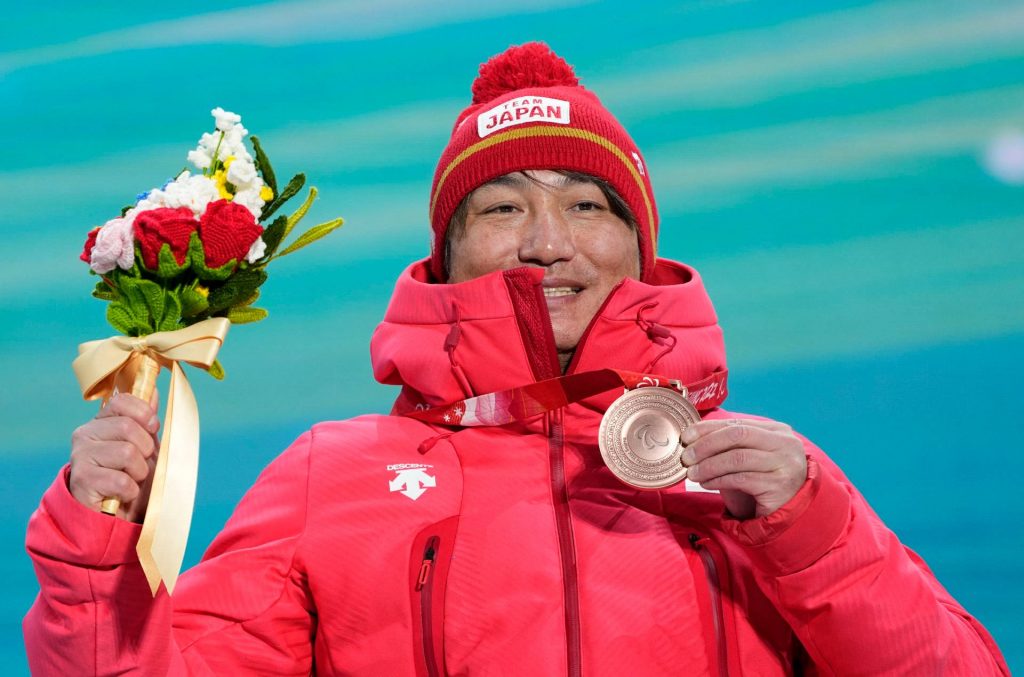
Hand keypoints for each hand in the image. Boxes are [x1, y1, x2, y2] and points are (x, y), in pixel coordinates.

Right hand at [69, 393, 159, 522]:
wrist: (113, 514)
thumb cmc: (131, 475)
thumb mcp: (144, 445)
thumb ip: (146, 419)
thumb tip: (154, 391)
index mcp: (101, 421)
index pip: (122, 401)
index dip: (144, 413)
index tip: (152, 427)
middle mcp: (85, 435)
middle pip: (128, 427)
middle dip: (146, 449)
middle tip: (140, 464)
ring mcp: (80, 456)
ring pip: (127, 453)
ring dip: (139, 472)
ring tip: (132, 480)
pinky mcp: (82, 480)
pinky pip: (121, 480)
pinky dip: (130, 490)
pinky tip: (122, 493)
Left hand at [680, 419, 806, 519]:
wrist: (789, 510)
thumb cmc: (763, 479)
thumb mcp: (750, 456)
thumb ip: (730, 444)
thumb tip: (692, 438)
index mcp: (777, 430)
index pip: (737, 424)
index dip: (708, 428)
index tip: (686, 436)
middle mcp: (785, 444)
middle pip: (737, 435)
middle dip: (706, 445)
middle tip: (686, 456)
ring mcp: (785, 464)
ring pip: (737, 458)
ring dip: (709, 465)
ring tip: (692, 473)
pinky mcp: (779, 486)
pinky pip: (741, 479)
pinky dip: (718, 480)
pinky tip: (706, 483)